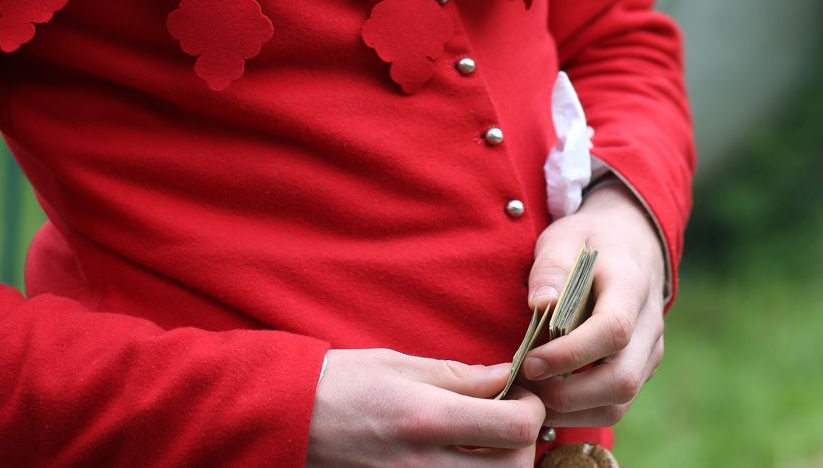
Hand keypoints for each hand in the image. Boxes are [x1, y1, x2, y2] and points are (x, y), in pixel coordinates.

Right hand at [305, 348, 545, 466]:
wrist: (291, 420)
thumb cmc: (343, 383)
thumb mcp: (399, 365)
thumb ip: (457, 376)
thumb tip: (505, 378)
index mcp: (427, 417)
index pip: (513, 429)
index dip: (532, 410)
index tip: (522, 394)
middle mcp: (426, 464)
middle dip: (523, 445)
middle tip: (508, 420)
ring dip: (500, 465)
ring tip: (485, 440)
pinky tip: (460, 457)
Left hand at [521, 180, 666, 429]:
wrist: (631, 243)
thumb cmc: (591, 240)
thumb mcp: (565, 236)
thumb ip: (552, 266)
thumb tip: (540, 304)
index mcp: (631, 285)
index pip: (612, 330)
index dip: (571, 354)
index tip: (531, 361)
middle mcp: (649, 323)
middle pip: (622, 379)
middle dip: (570, 395)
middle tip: (527, 387)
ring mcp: (649, 350)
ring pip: (622, 401)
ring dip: (575, 410)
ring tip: (534, 398)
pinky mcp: (642, 367)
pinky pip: (618, 402)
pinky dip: (583, 411)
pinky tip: (551, 399)